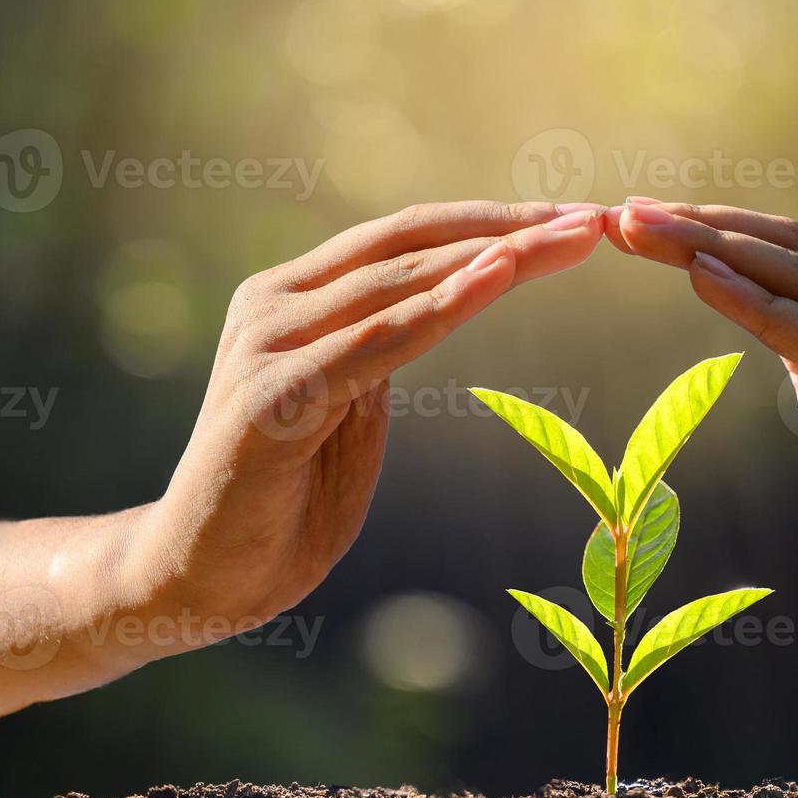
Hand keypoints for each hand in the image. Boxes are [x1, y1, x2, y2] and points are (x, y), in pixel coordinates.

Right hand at [128, 201, 606, 649]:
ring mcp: (268, 345)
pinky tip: (498, 276)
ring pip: (400, 283)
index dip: (492, 222)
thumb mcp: (348, 408)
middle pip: (411, 245)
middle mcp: (275, 304)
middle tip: (596, 219)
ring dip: (495, 255)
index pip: (407, 241)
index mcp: (295, 298)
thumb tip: (440, 304)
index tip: (574, 220)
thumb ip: (380, 352)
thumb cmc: (283, 498)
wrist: (200, 577)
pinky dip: (442, 309)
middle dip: (511, 227)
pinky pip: (375, 344)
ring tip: (569, 236)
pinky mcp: (270, 398)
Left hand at [608, 199, 797, 661]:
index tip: (637, 223)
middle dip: (700, 229)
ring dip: (718, 251)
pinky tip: (706, 280)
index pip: (791, 258)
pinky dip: (762, 309)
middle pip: (791, 252)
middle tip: (622, 211)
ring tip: (646, 230)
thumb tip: (773, 333)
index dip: (714, 234)